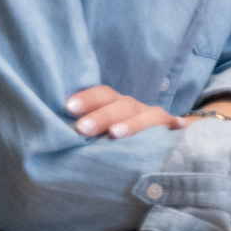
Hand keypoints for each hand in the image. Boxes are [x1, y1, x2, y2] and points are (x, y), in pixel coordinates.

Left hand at [67, 85, 183, 139]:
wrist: (160, 134)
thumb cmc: (117, 136)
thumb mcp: (101, 129)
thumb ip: (86, 130)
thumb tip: (54, 133)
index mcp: (116, 105)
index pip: (102, 95)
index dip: (87, 98)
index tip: (68, 107)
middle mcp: (135, 108)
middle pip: (121, 105)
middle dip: (101, 116)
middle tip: (82, 128)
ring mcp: (155, 118)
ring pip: (147, 116)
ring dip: (131, 124)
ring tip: (115, 134)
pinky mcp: (173, 130)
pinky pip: (175, 127)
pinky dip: (176, 126)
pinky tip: (176, 127)